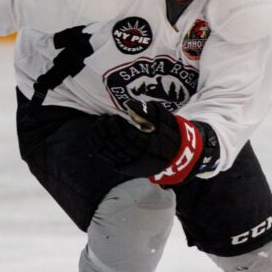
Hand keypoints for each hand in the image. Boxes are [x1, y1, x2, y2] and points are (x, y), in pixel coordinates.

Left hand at [90, 100, 206, 185]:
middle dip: (109, 131)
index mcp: (152, 145)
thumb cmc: (169, 133)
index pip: (131, 137)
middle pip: (120, 144)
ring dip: (102, 138)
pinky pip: (109, 158)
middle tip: (104, 119)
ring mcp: (133, 164)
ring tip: (98, 124)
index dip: (119, 127)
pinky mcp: (127, 167)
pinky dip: (100, 147)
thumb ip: (148, 111)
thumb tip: (130, 104)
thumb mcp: (164, 118)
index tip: (113, 116)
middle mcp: (142, 158)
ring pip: (113, 152)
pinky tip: (95, 136)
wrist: (176, 156)